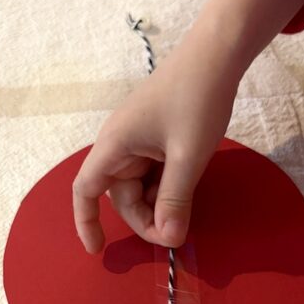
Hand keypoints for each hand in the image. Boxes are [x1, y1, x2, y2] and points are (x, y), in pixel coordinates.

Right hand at [72, 31, 238, 252]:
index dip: (86, 222)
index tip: (97, 250)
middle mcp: (119, 144)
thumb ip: (176, 199)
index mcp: (114, 145)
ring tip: (186, 212)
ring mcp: (138, 140)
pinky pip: (154, 173)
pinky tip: (187, 190)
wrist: (217, 53)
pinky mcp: (156, 138)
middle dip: (145, 218)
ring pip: (140, 187)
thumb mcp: (188, 156)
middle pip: (121, 196)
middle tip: (176, 234)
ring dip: (159, 204)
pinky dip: (168, 188)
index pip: (85, 190)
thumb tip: (169, 238)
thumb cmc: (197, 98)